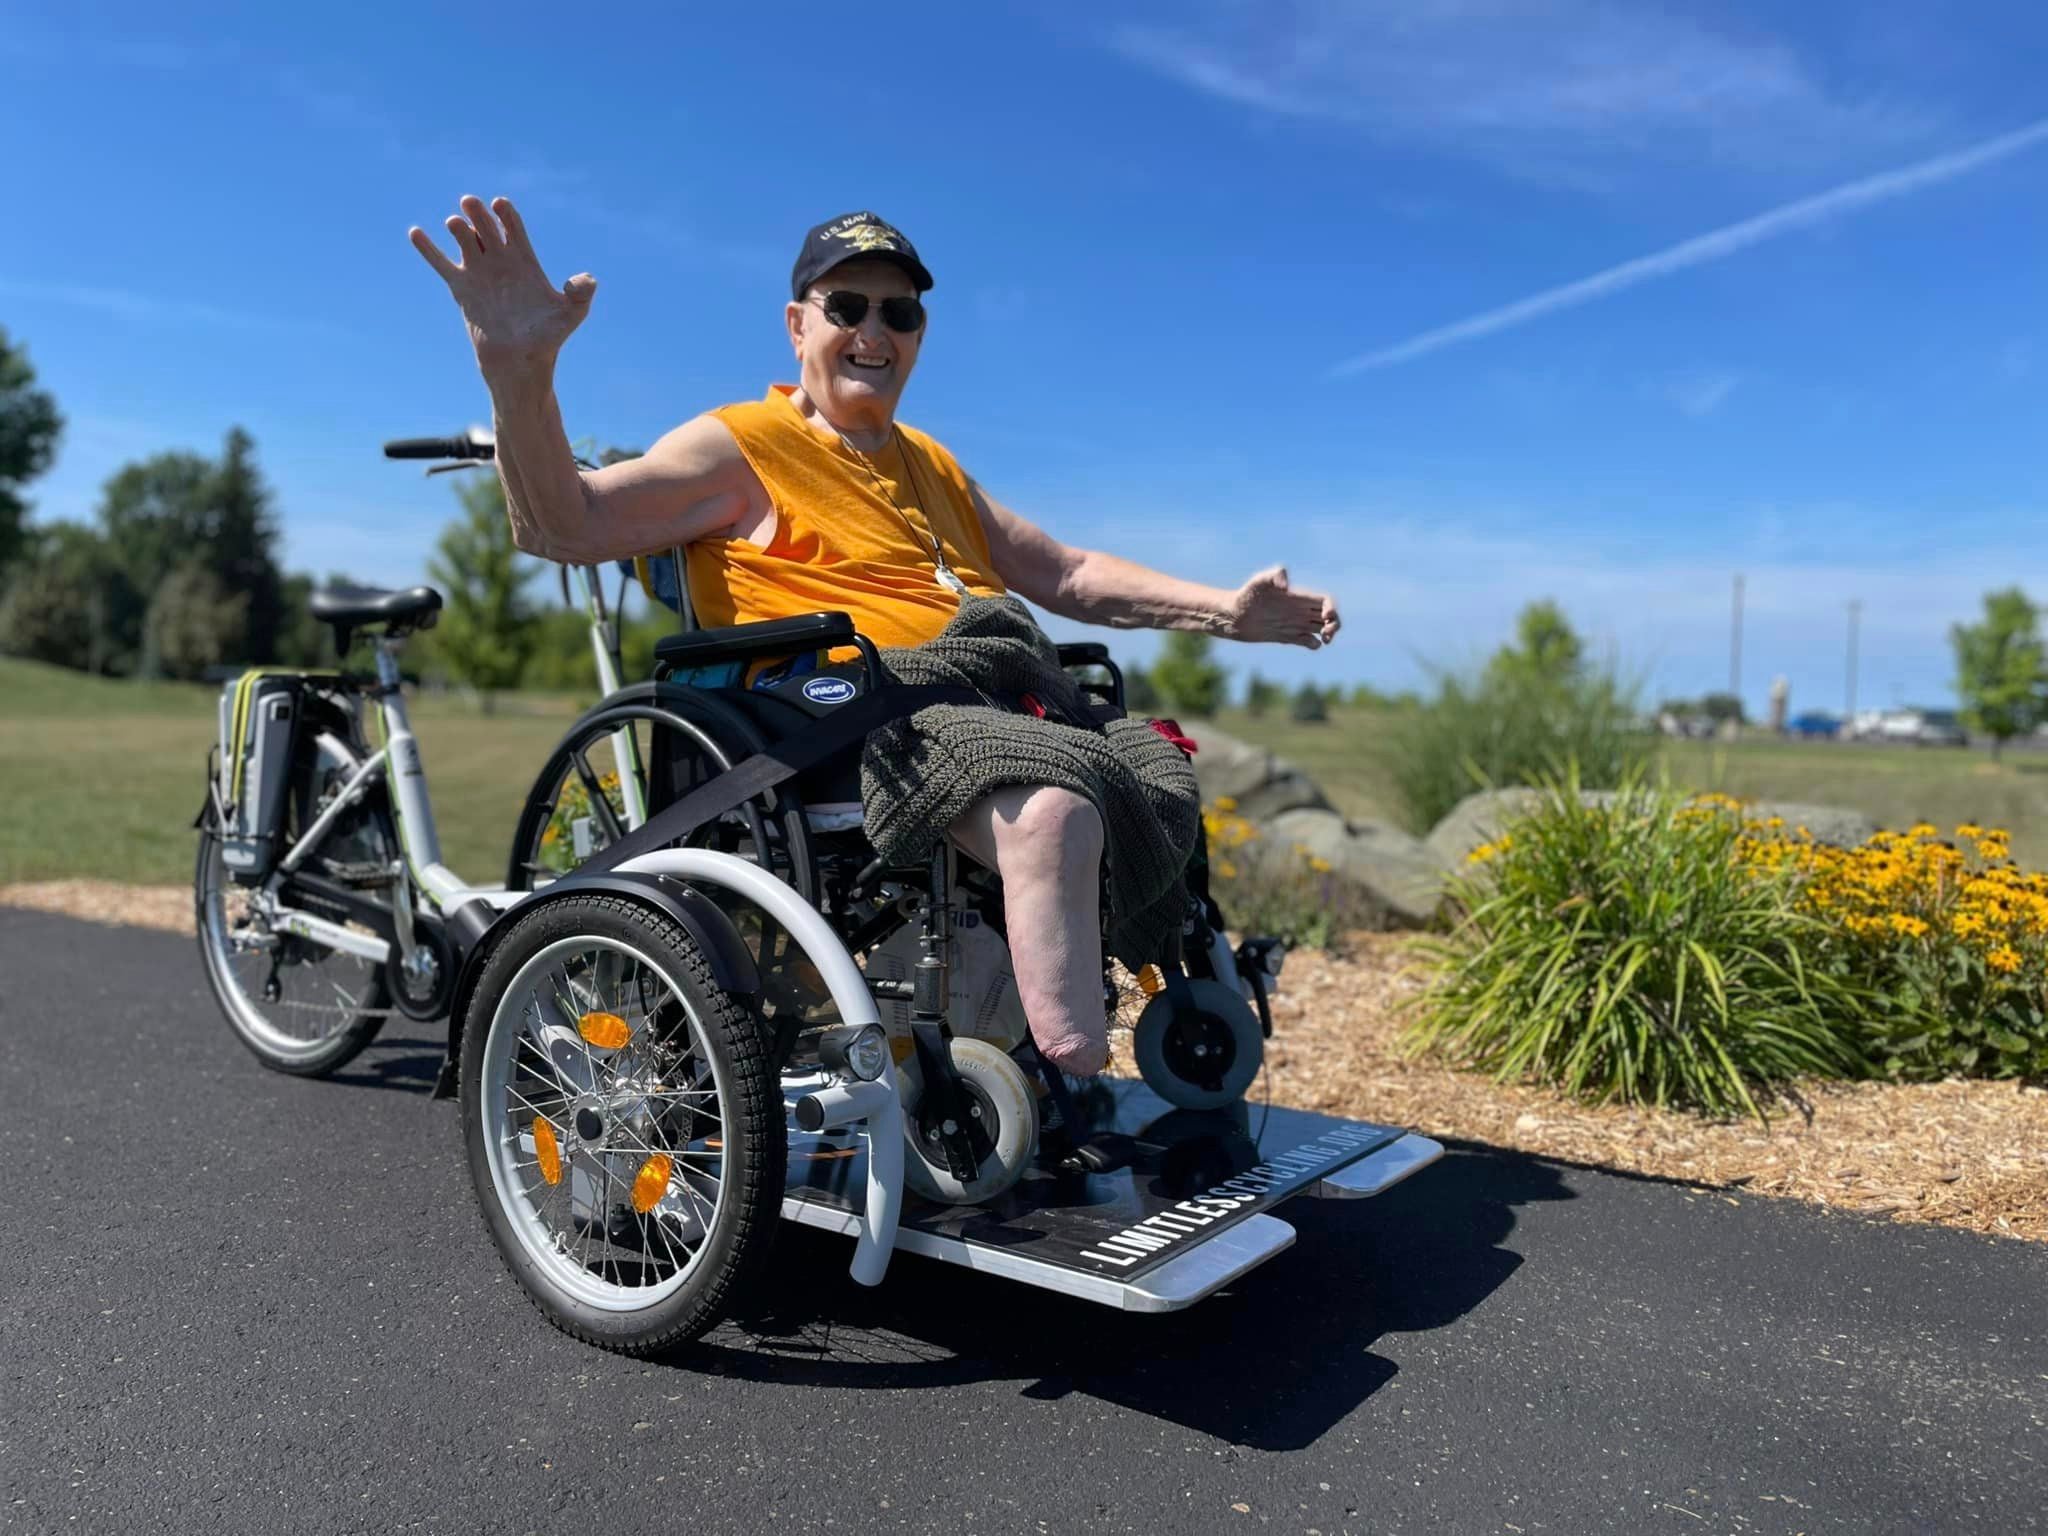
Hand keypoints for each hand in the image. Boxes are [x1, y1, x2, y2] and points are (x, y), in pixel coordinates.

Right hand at [408, 195, 595, 374]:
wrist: (519, 363)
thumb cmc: (547, 339)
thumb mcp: (572, 314)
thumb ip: (581, 294)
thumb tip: (586, 279)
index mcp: (525, 262)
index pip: (513, 227)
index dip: (506, 214)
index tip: (500, 206)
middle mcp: (500, 263)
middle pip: (486, 226)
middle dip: (478, 212)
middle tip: (470, 203)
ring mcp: (479, 273)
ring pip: (464, 239)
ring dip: (458, 227)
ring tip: (456, 225)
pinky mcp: (461, 288)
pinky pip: (441, 263)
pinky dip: (428, 248)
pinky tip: (415, 232)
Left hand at [1227, 565, 1339, 648]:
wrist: (1232, 616)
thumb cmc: (1245, 596)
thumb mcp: (1259, 581)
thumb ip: (1273, 575)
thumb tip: (1286, 585)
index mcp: (1298, 597)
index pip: (1325, 601)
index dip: (1332, 608)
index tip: (1325, 616)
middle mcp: (1299, 610)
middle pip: (1328, 616)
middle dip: (1335, 624)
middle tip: (1327, 634)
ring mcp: (1294, 624)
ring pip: (1321, 629)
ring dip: (1329, 634)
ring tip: (1324, 640)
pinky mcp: (1286, 637)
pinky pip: (1307, 641)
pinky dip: (1314, 645)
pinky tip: (1309, 644)